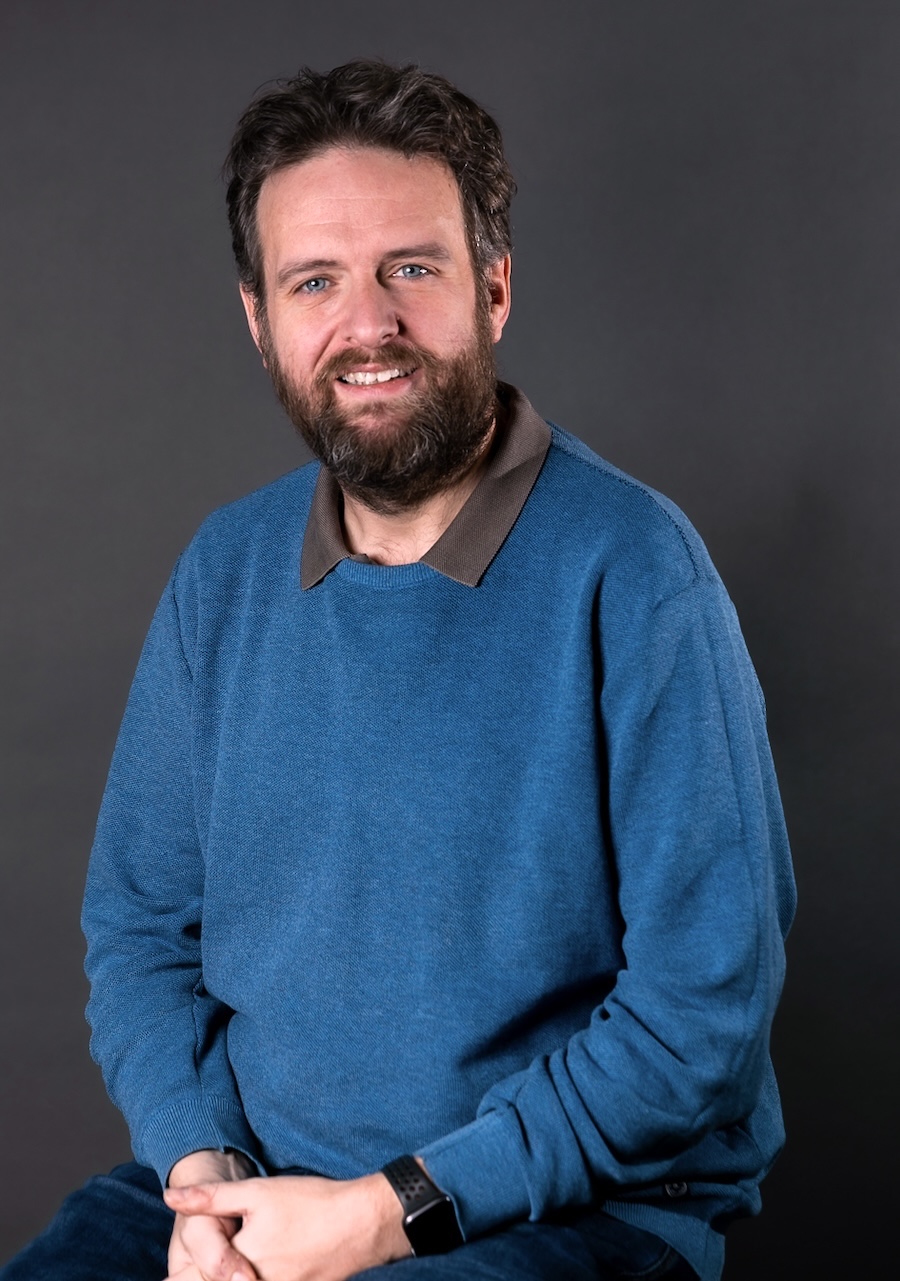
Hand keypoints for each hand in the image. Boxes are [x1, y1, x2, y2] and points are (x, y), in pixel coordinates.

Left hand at [164, 1172, 410, 1280]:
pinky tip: (271, 1257)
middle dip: (212, 1268)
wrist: (363, 1223)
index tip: (183, 1260)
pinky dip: (258, 1275)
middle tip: (236, 1242)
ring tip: (260, 1243)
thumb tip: (170, 1198)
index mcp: (238, 1267)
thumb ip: (211, 1199)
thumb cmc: (310, 1204)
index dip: (186, 1266)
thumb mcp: (257, 1193)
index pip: (192, 1275)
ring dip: (236, 1269)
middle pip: (219, 1279)